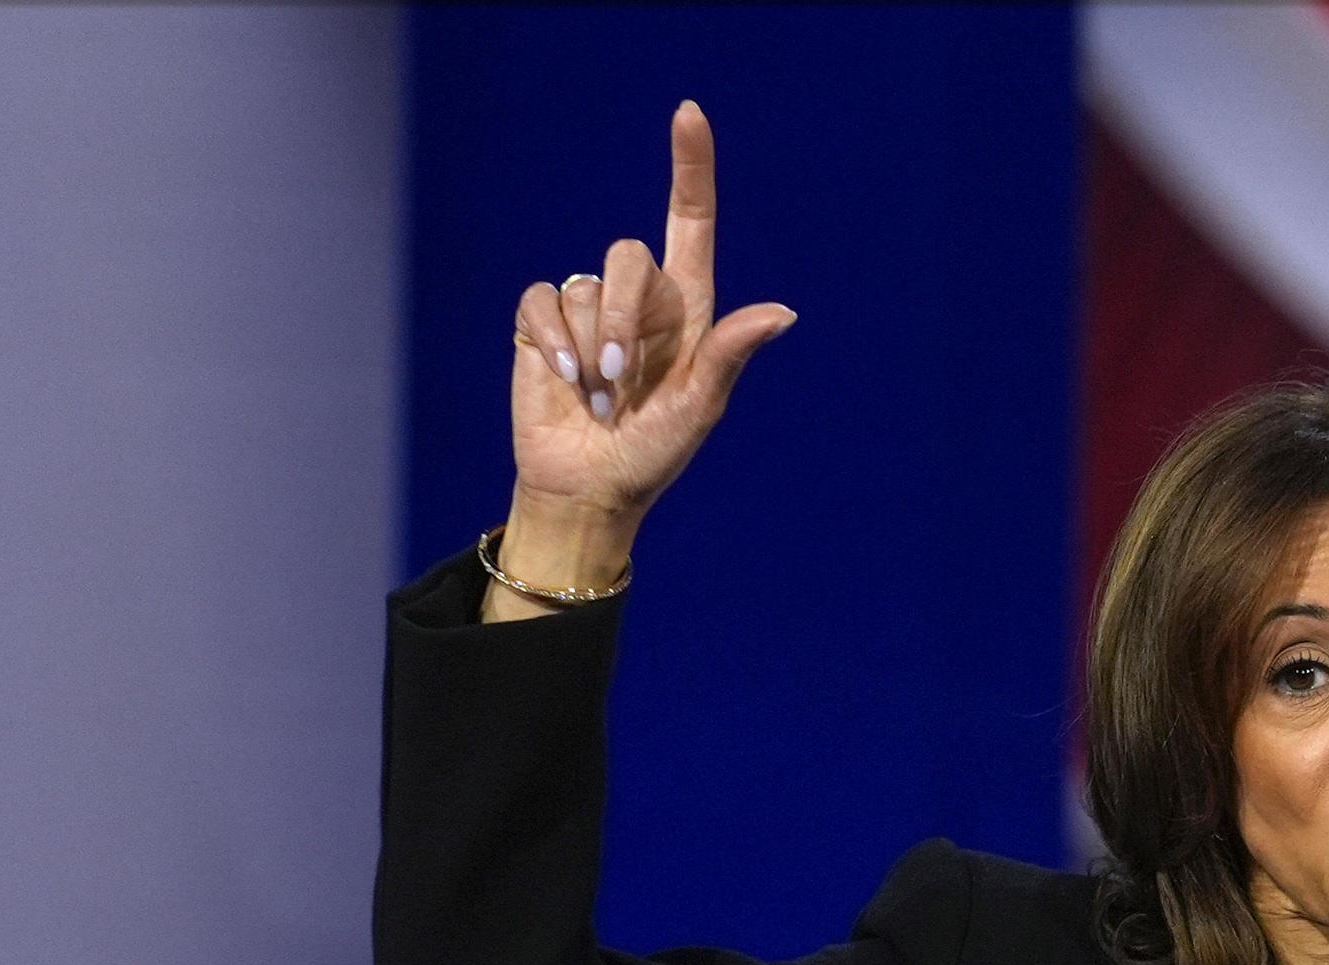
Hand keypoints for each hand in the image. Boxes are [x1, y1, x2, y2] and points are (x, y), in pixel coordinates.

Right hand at [499, 101, 794, 559]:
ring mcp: (589, 308)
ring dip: (590, 349)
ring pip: (584, 286)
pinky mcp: (544, 322)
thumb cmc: (653, 453)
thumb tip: (784, 312)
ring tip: (598, 397)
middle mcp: (640, 299)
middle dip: (623, 318)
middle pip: (628, 255)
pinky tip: (565, 381)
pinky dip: (554, 343)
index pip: (692, 221)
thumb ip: (730, 354)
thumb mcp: (699, 408)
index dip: (690, 167)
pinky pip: (544, 301)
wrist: (590, 485)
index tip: (687, 114)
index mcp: (688, 310)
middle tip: (622, 383)